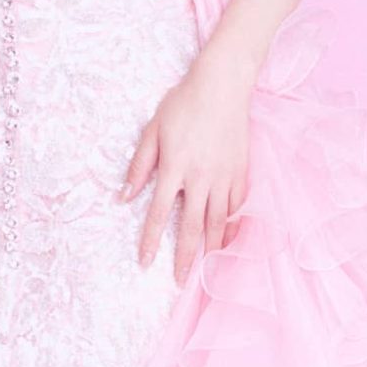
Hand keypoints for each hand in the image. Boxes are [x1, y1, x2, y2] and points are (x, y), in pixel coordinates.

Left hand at [120, 48, 254, 282]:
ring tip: (209, 270)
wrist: (223, 84)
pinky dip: (233, 226)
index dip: (151, 241)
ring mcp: (224, 176)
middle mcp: (201, 178)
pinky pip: (237, 206)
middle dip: (186, 258)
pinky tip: (229, 239)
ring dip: (213, 249)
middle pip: (192, 227)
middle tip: (181, 282)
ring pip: (219, 222)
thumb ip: (139, 166)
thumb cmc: (183, 103)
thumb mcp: (152, 130)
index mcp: (174, 168)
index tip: (145, 262)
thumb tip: (124, 197)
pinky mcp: (242, 171)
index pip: (158, 214)